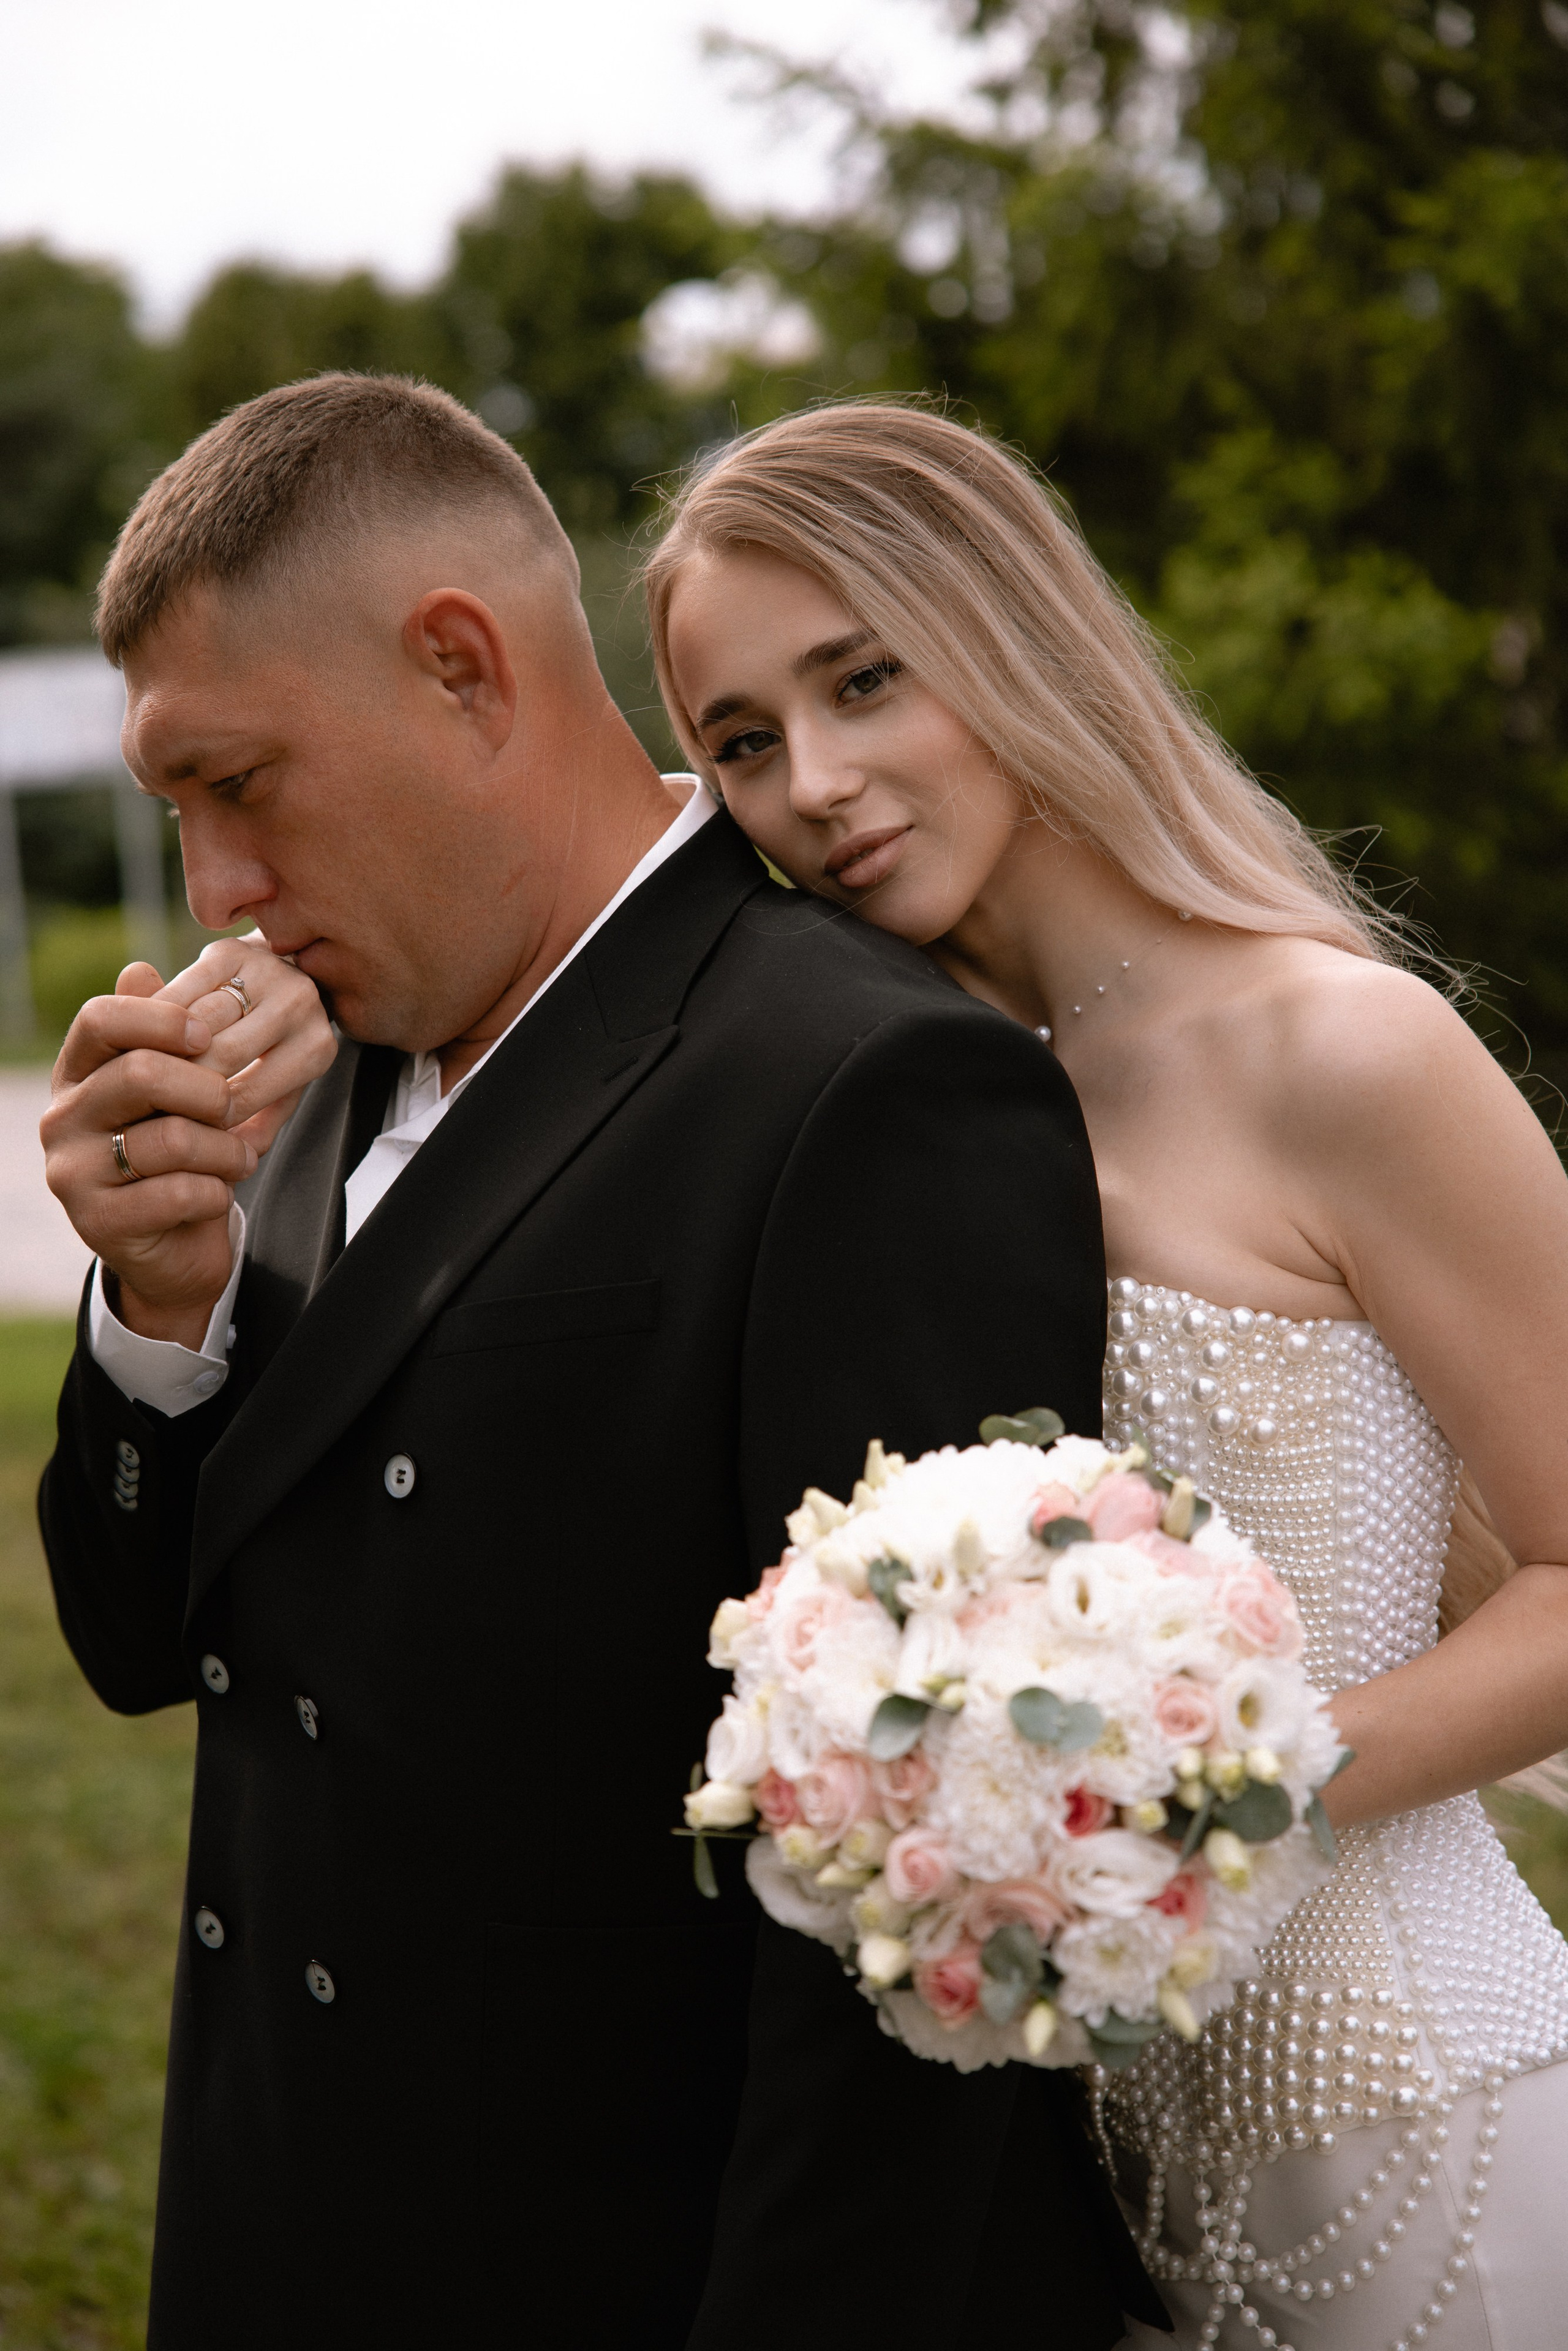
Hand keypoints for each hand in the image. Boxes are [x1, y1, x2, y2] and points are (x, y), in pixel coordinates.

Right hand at [42, 942, 335, 1348]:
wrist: (175, 1249)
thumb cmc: (180, 1157)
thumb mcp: (175, 1093)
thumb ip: (162, 1038)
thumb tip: (138, 968)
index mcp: (77, 1075)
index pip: (100, 1018)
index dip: (160, 1017)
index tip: (208, 1035)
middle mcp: (61, 1118)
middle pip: (139, 1072)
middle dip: (208, 1089)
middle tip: (235, 1108)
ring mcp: (72, 1174)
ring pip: (170, 1137)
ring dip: (226, 1147)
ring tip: (243, 1156)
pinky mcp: (98, 1223)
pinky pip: (177, 1192)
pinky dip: (216, 1190)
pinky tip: (220, 1193)